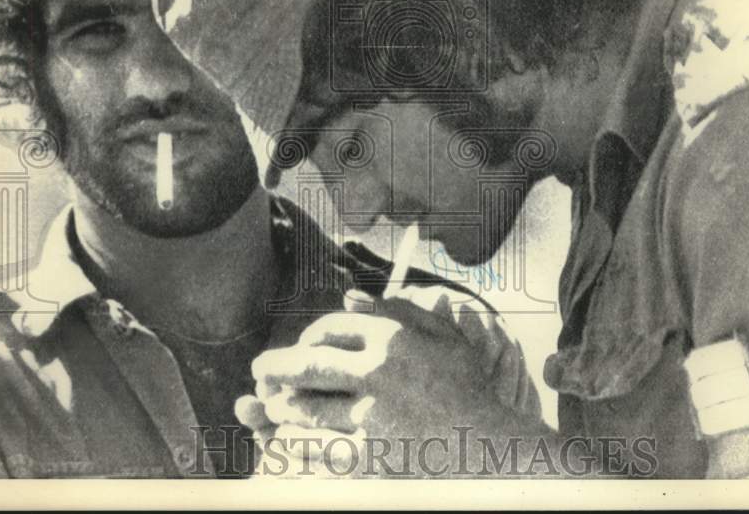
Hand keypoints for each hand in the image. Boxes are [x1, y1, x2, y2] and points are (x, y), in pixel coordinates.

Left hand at [238, 285, 542, 476]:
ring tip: (270, 405)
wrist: (489, 442)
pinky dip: (298, 442)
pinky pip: (321, 445)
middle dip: (277, 366)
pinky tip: (286, 441)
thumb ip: (397, 309)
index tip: (302, 345)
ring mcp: (373, 413)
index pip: (332, 328)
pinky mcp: (372, 452)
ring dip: (283, 404)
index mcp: (393, 337)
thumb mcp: (441, 335)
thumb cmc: (467, 386)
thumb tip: (349, 295)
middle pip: (310, 363)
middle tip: (259, 370)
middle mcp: (378, 370)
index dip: (309, 336)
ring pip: (310, 405)